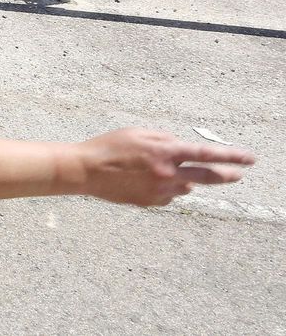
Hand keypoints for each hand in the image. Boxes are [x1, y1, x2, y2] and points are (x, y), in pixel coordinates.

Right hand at [71, 128, 253, 205]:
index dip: (231, 155)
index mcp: (165, 152)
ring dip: (182, 179)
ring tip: (157, 170)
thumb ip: (163, 138)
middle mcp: (167, 173)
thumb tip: (180, 148)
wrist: (85, 170)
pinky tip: (144, 181)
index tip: (249, 158)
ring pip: (185, 186)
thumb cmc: (108, 147)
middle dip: (226, 175)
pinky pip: (167, 196)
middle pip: (207, 177)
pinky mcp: (150, 202)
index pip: (207, 154)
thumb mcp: (137, 132)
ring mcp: (159, 191)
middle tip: (237, 174)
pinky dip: (164, 188)